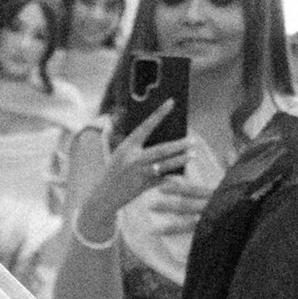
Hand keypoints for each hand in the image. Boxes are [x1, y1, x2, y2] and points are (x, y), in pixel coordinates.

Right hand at [70, 102, 189, 245]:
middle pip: (161, 149)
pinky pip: (162, 179)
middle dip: (179, 145)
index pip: (146, 126)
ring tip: (193, 154)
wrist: (104, 196)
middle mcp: (133, 159)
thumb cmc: (114, 171)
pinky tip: (182, 174)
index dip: (159, 113)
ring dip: (180, 159)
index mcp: (127, 146)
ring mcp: (139, 173)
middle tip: (193, 140)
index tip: (171, 102)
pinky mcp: (143, 186)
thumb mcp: (120, 154)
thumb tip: (160, 137)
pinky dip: (172, 177)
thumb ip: (137, 145)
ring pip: (165, 165)